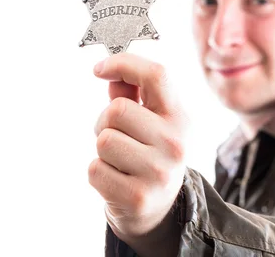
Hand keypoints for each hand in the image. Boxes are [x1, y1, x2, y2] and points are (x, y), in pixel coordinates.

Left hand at [88, 53, 187, 254]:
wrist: (158, 209)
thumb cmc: (149, 154)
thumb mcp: (151, 121)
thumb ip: (133, 94)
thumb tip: (111, 72)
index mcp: (179, 117)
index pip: (156, 75)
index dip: (124, 63)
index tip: (99, 69)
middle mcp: (175, 143)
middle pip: (116, 110)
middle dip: (104, 121)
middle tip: (117, 136)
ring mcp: (159, 172)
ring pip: (104, 140)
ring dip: (102, 149)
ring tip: (119, 159)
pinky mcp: (138, 197)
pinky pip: (95, 169)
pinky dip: (98, 173)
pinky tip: (116, 179)